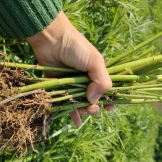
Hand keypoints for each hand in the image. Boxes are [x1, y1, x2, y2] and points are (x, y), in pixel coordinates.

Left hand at [27, 11, 112, 125]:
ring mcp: (73, 85)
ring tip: (82, 111)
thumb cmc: (76, 48)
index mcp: (97, 74)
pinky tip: (76, 122)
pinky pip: (67, 103)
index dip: (110, 100)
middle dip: (95, 108)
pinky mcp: (60, 88)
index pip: (108, 91)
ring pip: (81, 104)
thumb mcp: (95, 61)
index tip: (109, 107)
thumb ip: (101, 81)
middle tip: (91, 108)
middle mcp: (87, 81)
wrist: (51, 39)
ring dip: (83, 111)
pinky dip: (72, 113)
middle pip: (94, 101)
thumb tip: (94, 100)